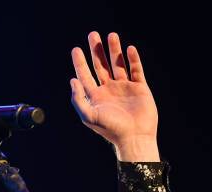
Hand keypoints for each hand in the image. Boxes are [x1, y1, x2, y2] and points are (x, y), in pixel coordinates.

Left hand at [70, 32, 159, 161]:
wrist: (134, 137)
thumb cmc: (110, 129)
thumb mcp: (89, 115)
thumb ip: (78, 99)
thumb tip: (72, 80)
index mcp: (95, 96)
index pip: (85, 75)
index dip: (79, 62)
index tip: (76, 49)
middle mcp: (108, 90)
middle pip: (100, 66)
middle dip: (96, 50)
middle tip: (92, 35)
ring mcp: (124, 88)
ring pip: (118, 64)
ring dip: (114, 50)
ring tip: (111, 35)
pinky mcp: (139, 88)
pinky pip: (136, 70)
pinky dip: (133, 59)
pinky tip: (129, 49)